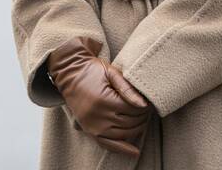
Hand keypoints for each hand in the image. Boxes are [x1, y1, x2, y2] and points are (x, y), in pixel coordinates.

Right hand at [47, 37, 150, 156]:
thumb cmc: (93, 70)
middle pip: (129, 122)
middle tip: (149, 110)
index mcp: (103, 100)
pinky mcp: (89, 130)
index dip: (145, 107)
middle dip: (143, 117)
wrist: (70, 73)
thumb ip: (128, 89)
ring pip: (122, 134)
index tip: (150, 102)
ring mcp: (92, 126)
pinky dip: (122, 149)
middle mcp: (97, 116)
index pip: (132, 109)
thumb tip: (144, 104)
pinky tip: (134, 151)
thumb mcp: (112, 73)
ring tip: (143, 119)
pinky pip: (107, 144)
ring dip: (136, 129)